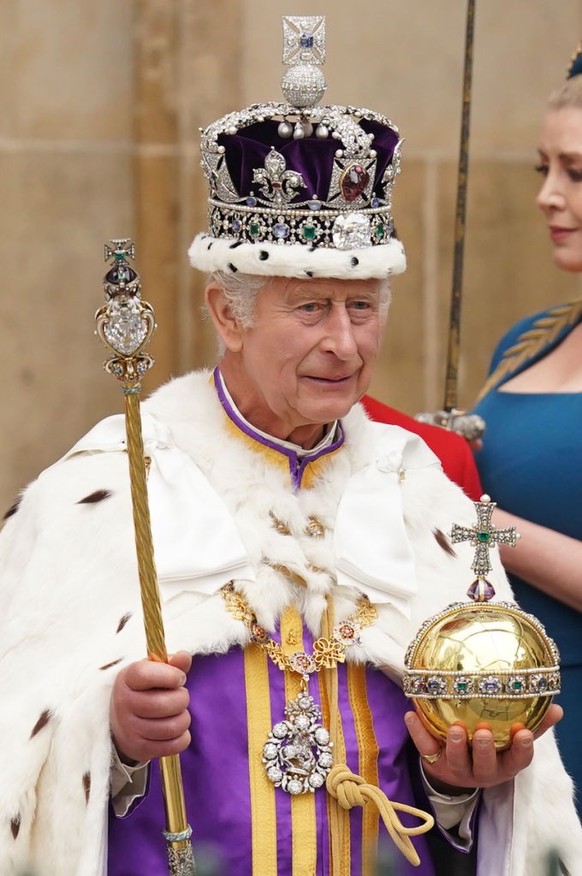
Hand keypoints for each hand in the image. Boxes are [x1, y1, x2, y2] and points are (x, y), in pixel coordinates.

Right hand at [110, 651, 191, 763]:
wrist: (121, 722)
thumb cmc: (144, 690)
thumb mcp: (153, 672)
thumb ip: (172, 663)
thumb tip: (184, 657)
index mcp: (127, 679)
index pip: (146, 674)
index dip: (170, 675)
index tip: (179, 678)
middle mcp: (124, 704)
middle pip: (164, 704)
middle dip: (182, 698)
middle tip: (180, 696)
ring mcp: (129, 729)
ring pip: (173, 726)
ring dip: (184, 718)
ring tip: (178, 713)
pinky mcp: (140, 749)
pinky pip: (175, 745)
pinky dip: (183, 737)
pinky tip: (176, 729)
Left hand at [405, 704, 562, 792]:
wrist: (454, 768)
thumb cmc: (491, 747)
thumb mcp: (512, 740)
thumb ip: (535, 724)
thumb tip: (557, 708)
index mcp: (503, 765)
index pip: (517, 761)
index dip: (521, 749)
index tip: (524, 733)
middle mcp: (481, 770)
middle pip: (484, 765)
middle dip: (484, 750)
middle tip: (483, 733)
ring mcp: (456, 769)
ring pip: (455, 760)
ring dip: (454, 744)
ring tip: (454, 727)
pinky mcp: (433, 762)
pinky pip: (424, 748)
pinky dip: (417, 732)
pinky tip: (411, 713)